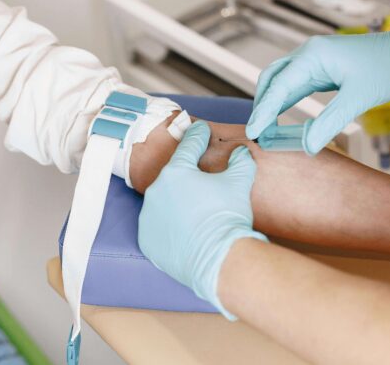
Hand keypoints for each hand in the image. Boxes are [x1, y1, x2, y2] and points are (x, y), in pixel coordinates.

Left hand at [138, 121, 266, 317]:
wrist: (219, 259)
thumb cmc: (227, 217)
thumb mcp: (239, 183)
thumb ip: (240, 162)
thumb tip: (241, 152)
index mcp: (176, 172)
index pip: (189, 147)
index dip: (198, 136)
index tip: (200, 129)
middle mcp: (156, 191)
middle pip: (174, 177)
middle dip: (188, 176)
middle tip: (202, 180)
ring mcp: (148, 216)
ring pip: (164, 202)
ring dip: (177, 202)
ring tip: (195, 211)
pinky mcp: (147, 239)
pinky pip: (158, 227)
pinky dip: (169, 226)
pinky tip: (184, 230)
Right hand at [247, 16, 389, 154]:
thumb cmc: (388, 68)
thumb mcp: (358, 99)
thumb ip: (330, 123)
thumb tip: (308, 146)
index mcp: (313, 55)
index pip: (279, 86)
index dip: (263, 111)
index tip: (254, 131)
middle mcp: (308, 53)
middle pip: (272, 79)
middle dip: (261, 105)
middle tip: (257, 132)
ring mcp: (314, 59)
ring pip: (281, 81)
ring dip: (271, 103)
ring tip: (265, 128)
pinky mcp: (321, 68)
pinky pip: (295, 84)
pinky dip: (285, 100)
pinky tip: (281, 116)